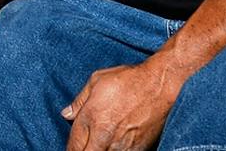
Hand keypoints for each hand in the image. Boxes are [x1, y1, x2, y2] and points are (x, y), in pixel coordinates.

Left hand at [62, 61, 179, 150]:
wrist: (158, 87)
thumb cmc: (128, 80)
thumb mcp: (96, 81)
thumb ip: (79, 101)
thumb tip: (66, 114)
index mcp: (91, 117)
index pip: (74, 145)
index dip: (71, 149)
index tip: (73, 148)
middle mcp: (104, 135)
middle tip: (85, 146)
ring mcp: (121, 145)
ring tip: (100, 144)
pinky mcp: (137, 150)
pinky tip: (114, 146)